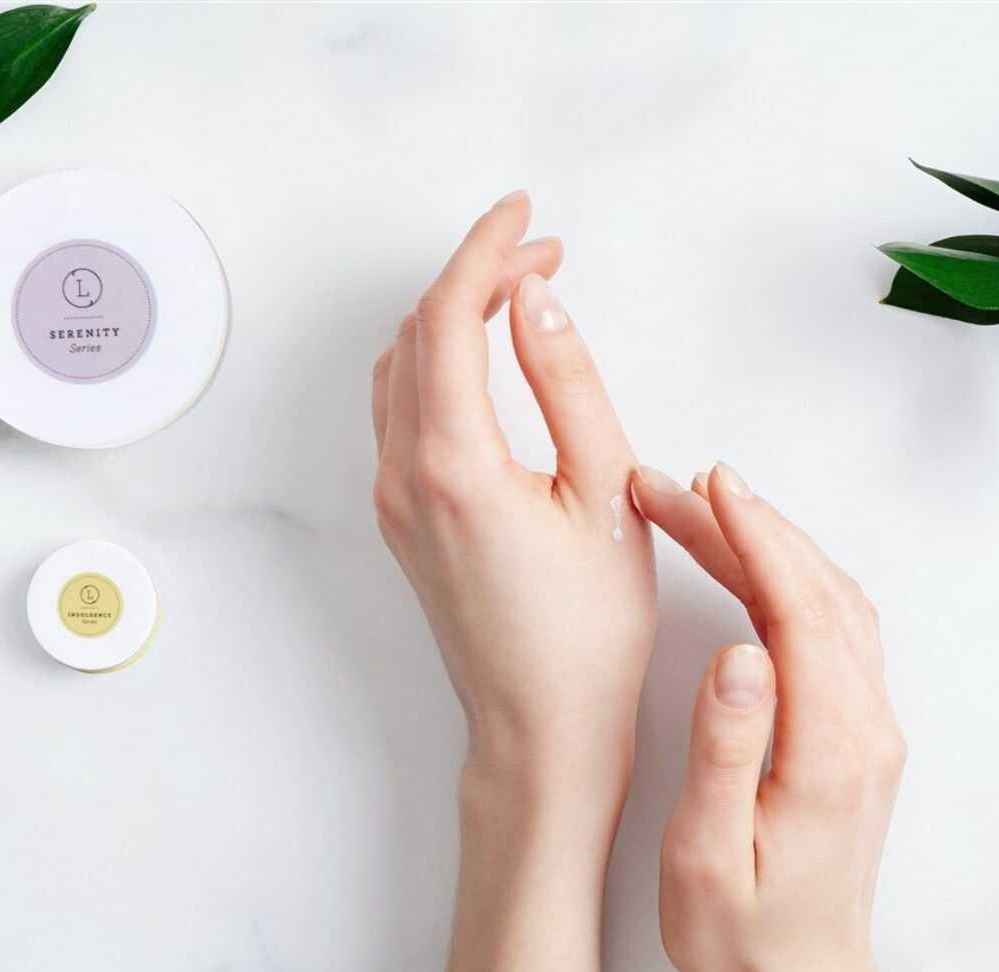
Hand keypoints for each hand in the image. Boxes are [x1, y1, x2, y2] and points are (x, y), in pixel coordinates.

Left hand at [371, 192, 655, 971]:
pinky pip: (398, 413)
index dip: (486, 250)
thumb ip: (567, 383)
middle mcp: (403, 475)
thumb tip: (536, 300)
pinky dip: (435, 365)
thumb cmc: (585, 634)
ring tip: (520, 296)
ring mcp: (393, 500)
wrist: (539, 731)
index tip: (526, 214)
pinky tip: (482, 362)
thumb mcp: (605, 493)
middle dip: (475, 275)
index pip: (450, 316)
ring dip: (450, 319)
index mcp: (453, 462)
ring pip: (400, 371)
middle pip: (418, 334)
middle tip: (542, 252)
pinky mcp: (400, 521)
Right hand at [633, 463, 904, 971]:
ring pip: (831, 603)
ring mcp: (867, 728)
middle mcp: (863, 729)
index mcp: (829, 751)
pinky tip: (749, 564)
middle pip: (817, 591)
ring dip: (771, 545)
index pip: (799, 612)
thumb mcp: (706, 851)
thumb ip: (725, 749)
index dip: (754, 540)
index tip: (711, 488)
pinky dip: (789, 578)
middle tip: (679, 486)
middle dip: (749, 525)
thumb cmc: (741, 929)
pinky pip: (832, 628)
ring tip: (701, 508)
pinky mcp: (854, 732)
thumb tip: (737, 655)